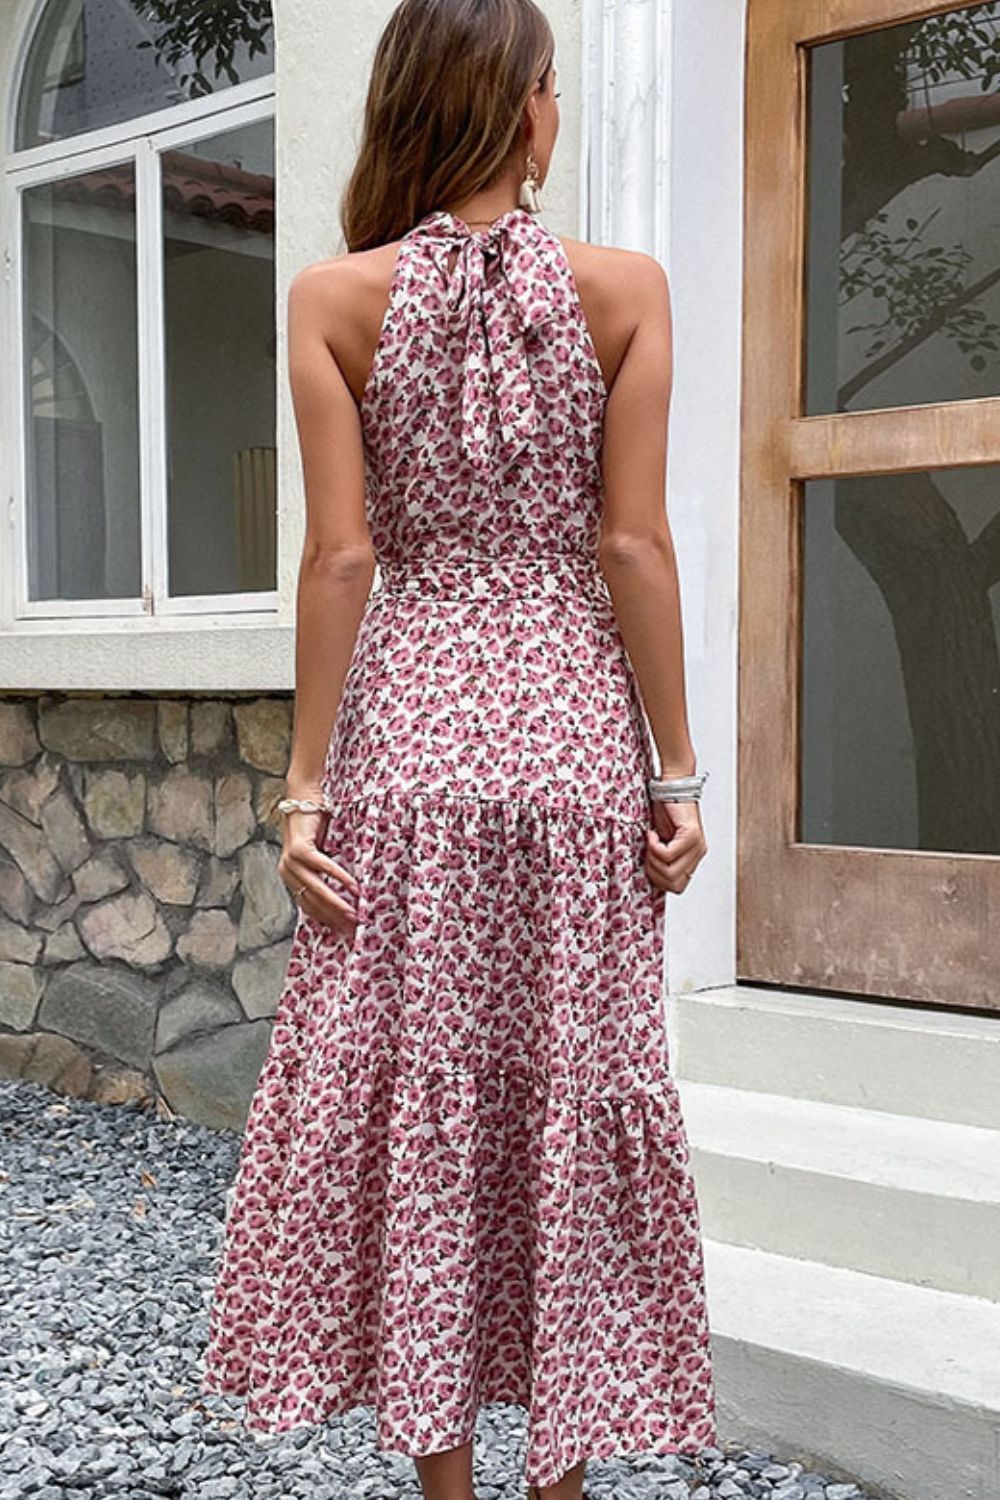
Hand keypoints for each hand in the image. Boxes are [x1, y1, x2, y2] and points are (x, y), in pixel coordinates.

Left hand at [277, 810, 360, 935]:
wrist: (303, 797)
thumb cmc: (315, 825)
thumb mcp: (318, 853)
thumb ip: (324, 872)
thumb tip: (349, 893)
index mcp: (290, 877)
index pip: (308, 907)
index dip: (327, 921)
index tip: (345, 932)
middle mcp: (287, 872)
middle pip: (312, 902)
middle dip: (334, 918)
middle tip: (353, 929)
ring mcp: (290, 862)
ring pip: (316, 889)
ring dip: (337, 904)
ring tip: (353, 914)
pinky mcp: (299, 849)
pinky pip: (322, 868)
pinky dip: (339, 878)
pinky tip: (353, 888)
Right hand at [645, 798, 706, 894]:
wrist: (670, 786)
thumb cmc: (664, 811)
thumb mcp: (661, 841)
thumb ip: (661, 859)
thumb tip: (650, 876)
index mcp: (692, 858)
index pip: (677, 887)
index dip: (658, 879)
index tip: (649, 861)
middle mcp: (698, 854)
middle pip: (673, 883)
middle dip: (654, 871)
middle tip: (648, 851)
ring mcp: (697, 846)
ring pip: (670, 871)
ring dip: (653, 858)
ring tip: (651, 841)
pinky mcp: (692, 836)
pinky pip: (668, 854)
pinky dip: (654, 846)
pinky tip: (652, 834)